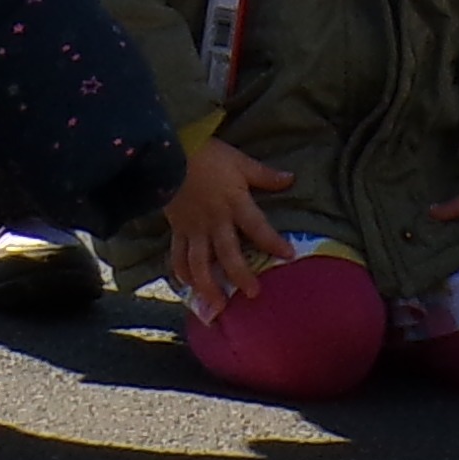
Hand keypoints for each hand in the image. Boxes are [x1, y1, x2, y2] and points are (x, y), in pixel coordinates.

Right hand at [163, 138, 295, 312]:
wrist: (167, 153)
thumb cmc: (207, 155)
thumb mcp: (240, 161)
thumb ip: (264, 175)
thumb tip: (291, 179)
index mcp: (234, 203)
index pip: (257, 227)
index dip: (273, 242)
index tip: (288, 255)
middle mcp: (214, 221)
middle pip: (228, 254)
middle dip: (240, 276)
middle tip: (253, 294)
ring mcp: (193, 229)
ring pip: (199, 263)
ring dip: (208, 286)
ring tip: (217, 307)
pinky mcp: (177, 230)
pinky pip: (178, 256)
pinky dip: (182, 273)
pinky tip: (189, 287)